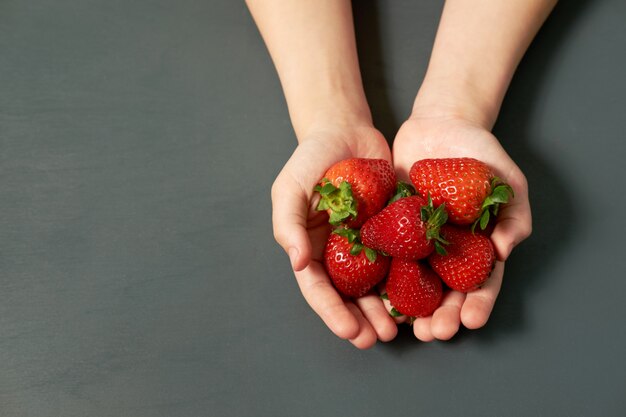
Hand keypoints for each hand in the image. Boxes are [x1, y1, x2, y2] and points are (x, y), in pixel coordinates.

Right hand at [272, 123, 397, 347]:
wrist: (345, 130)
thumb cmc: (310, 158)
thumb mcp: (290, 188)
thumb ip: (288, 224)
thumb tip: (297, 264)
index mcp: (312, 248)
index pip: (319, 288)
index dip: (332, 312)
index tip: (349, 332)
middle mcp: (339, 252)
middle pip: (349, 294)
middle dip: (362, 319)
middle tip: (378, 338)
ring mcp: (367, 242)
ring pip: (377, 283)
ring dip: (386, 308)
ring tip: (400, 328)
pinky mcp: (392, 229)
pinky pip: (401, 257)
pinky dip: (409, 278)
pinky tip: (421, 294)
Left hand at [390, 115, 531, 340]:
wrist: (439, 124)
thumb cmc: (480, 153)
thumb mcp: (509, 180)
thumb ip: (516, 215)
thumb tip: (506, 252)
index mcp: (476, 246)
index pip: (480, 282)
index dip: (477, 303)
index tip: (471, 319)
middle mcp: (445, 250)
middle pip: (444, 291)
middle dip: (442, 316)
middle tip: (434, 332)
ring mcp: (415, 241)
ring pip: (413, 282)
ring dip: (410, 308)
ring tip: (406, 326)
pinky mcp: (389, 226)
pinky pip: (384, 254)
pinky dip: (381, 275)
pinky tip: (377, 294)